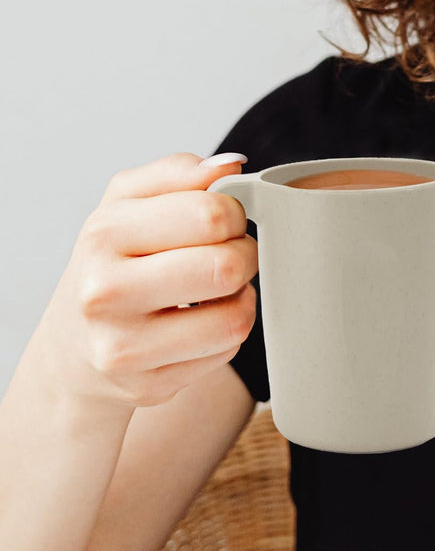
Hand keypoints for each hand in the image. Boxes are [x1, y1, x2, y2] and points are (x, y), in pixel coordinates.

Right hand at [36, 152, 257, 410]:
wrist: (75, 343)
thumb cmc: (114, 261)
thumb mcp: (130, 201)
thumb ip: (180, 172)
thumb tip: (232, 165)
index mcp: (104, 233)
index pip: (209, 213)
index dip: (234, 212)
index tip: (224, 219)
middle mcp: (105, 292)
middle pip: (226, 266)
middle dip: (244, 254)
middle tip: (229, 254)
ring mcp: (123, 346)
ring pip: (235, 317)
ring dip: (242, 296)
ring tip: (220, 288)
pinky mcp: (148, 385)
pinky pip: (226, 350)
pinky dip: (227, 331)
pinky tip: (203, 321)